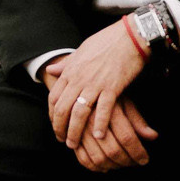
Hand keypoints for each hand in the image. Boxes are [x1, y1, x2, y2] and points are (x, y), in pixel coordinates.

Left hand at [45, 19, 157, 170]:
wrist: (130, 36)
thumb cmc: (107, 41)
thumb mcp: (81, 50)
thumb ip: (66, 63)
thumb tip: (50, 69)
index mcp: (71, 70)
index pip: (54, 97)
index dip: (52, 116)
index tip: (56, 126)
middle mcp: (79, 78)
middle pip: (63, 109)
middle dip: (60, 128)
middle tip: (63, 141)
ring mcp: (95, 83)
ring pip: (79, 113)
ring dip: (75, 132)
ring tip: (74, 144)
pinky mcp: (112, 87)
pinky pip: (102, 110)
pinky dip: (99, 125)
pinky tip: (98, 136)